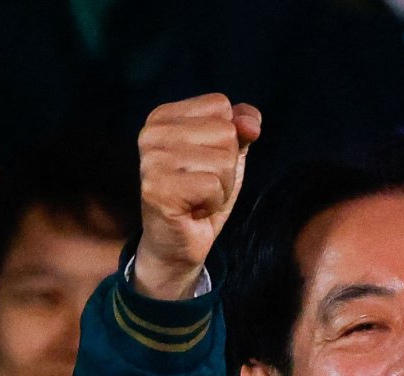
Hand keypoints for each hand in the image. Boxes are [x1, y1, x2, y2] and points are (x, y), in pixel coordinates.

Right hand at [134, 94, 261, 301]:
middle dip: (227, 166)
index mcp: (164, 116)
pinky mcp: (158, 187)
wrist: (180, 241)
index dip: (228, 139)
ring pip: (223, 160)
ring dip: (221, 187)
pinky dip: (213, 203)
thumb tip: (251, 121)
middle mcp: (151, 132)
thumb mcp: (228, 157)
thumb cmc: (203, 195)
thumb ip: (241, 131)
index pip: (220, 106)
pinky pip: (213, 186)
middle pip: (225, 132)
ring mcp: (151, 159)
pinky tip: (194, 210)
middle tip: (203, 184)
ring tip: (198, 197)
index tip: (206, 162)